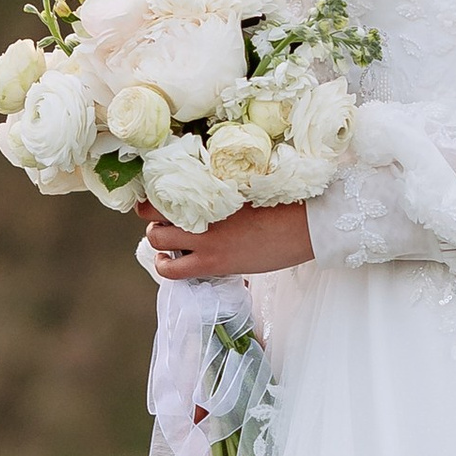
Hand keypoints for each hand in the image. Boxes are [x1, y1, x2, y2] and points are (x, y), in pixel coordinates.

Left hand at [143, 202, 315, 281]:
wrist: (305, 226)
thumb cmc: (283, 203)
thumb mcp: (246, 186)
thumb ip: (219, 188)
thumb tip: (202, 189)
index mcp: (209, 187)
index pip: (162, 186)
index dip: (152, 191)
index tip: (157, 194)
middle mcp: (200, 211)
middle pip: (150, 212)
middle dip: (152, 216)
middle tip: (164, 218)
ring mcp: (204, 239)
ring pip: (155, 239)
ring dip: (158, 238)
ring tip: (170, 239)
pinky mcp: (211, 263)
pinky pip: (171, 269)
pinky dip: (166, 265)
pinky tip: (173, 259)